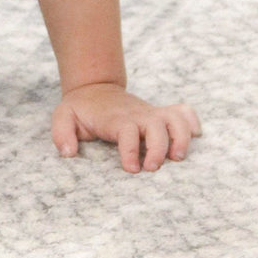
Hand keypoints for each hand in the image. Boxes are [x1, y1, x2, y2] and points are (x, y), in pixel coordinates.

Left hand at [52, 83, 201, 172]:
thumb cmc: (81, 109)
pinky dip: (192, 122)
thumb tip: (68, 153)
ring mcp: (151, 113)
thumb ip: (62, 134)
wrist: (94, 88)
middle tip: (152, 168)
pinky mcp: (160, 114)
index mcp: (116, 119)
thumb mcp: (63, 117)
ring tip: (178, 158)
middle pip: (157, 127)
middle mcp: (137, 115)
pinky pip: (183, 112)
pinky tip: (196, 135)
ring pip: (175, 120)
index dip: (131, 150)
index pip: (127, 132)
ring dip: (182, 138)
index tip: (132, 169)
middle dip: (159, 148)